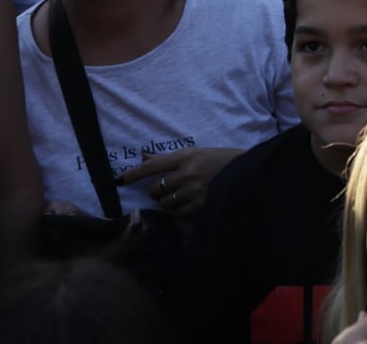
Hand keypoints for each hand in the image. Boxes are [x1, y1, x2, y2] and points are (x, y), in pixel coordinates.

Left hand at [118, 146, 238, 220]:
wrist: (248, 174)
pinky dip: (178, 210)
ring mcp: (193, 191)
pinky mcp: (199, 206)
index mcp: (186, 156)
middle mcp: (187, 173)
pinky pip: (177, 212)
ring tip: (179, 196)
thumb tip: (144, 156)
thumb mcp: (198, 153)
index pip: (152, 165)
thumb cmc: (222, 161)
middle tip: (166, 188)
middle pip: (155, 188)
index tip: (119, 180)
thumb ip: (170, 158)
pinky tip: (188, 203)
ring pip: (164, 202)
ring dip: (167, 201)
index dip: (133, 174)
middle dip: (156, 190)